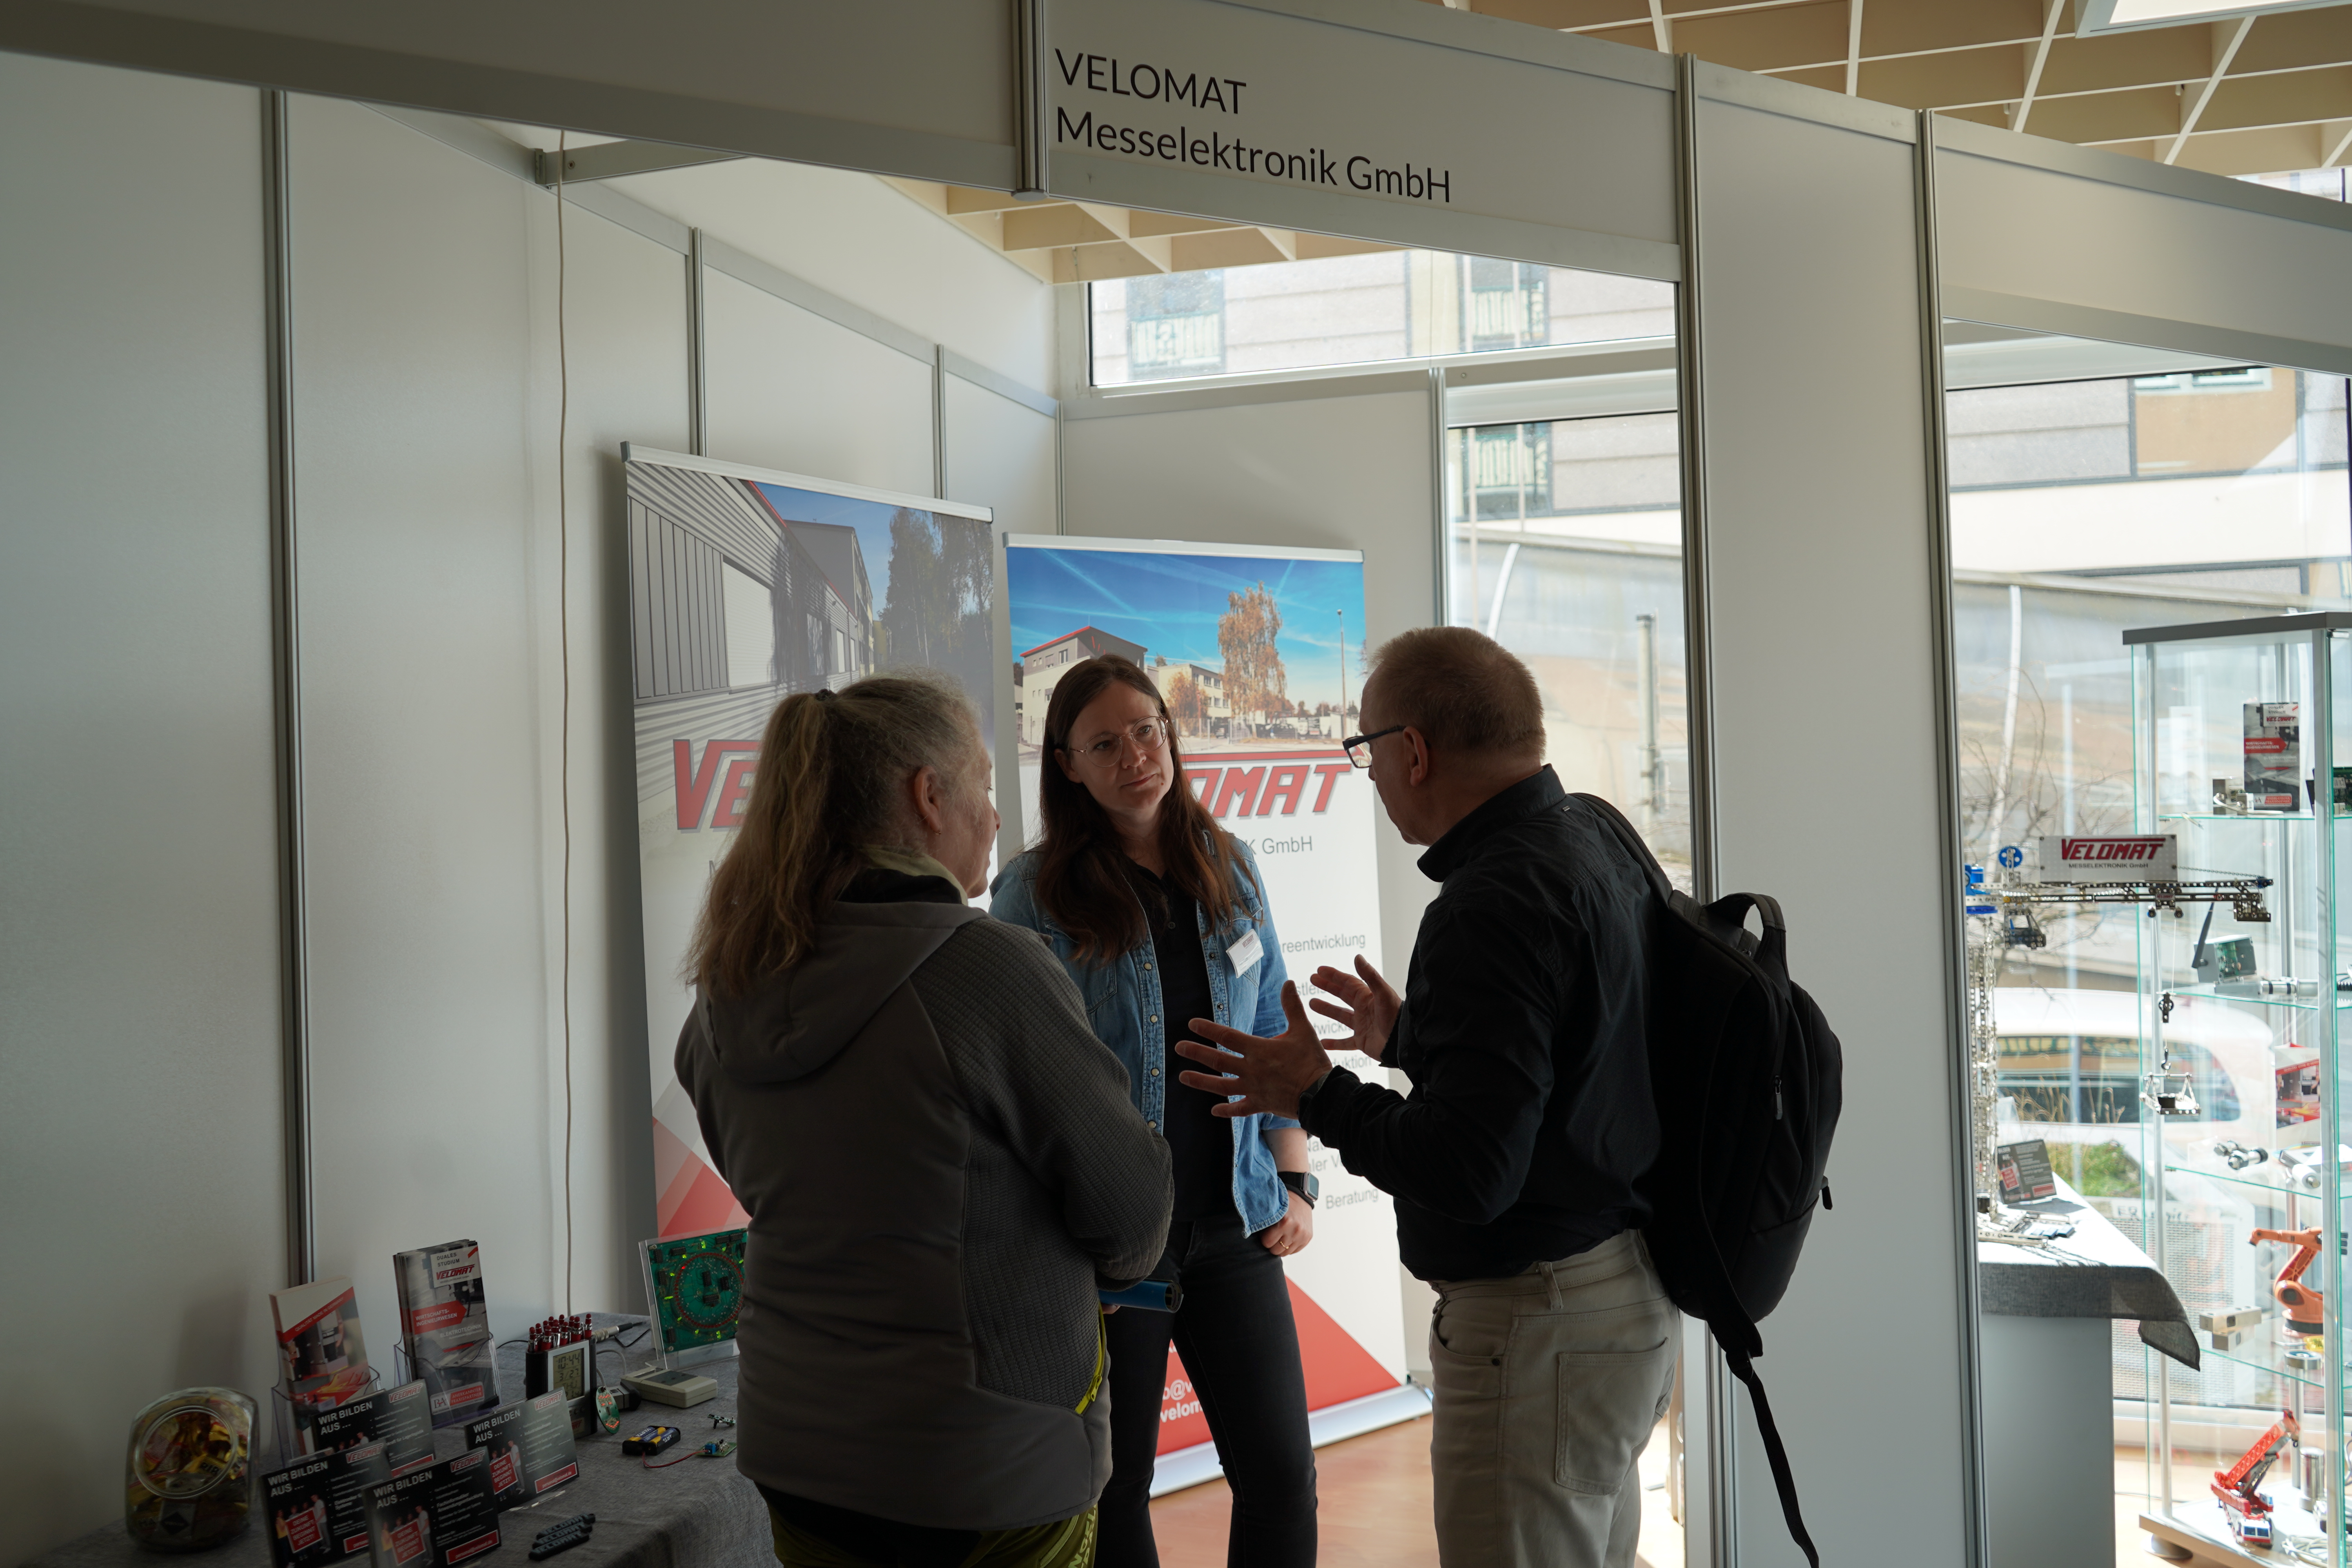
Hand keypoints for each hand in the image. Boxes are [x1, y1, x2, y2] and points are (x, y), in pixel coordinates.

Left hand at [1175, 981, 1339, 1120]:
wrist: (1322, 1094)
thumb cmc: (1312, 1061)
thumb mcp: (1303, 1030)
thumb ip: (1292, 1006)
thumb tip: (1289, 982)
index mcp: (1259, 1049)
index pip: (1227, 1036)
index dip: (1208, 1029)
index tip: (1192, 1024)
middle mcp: (1251, 1069)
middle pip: (1218, 1060)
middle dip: (1196, 1053)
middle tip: (1178, 1048)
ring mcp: (1253, 1089)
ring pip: (1221, 1085)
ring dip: (1201, 1081)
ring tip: (1182, 1077)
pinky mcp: (1260, 1104)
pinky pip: (1239, 1109)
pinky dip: (1226, 1110)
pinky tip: (1214, 1110)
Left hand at [1259, 1189, 1314, 1257]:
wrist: (1300, 1197)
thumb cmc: (1283, 1203)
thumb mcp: (1271, 1210)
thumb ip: (1263, 1223)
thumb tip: (1251, 1235)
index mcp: (1285, 1222)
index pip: (1267, 1243)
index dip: (1265, 1238)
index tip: (1266, 1232)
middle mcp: (1295, 1230)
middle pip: (1276, 1250)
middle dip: (1272, 1244)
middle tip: (1273, 1234)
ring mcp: (1303, 1235)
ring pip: (1285, 1253)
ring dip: (1281, 1246)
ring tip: (1281, 1235)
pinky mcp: (1308, 1238)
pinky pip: (1294, 1251)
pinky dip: (1290, 1246)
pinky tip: (1288, 1236)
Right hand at [1308, 955, 1398, 1058]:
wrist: (1403, 1042)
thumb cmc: (1396, 1017)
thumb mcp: (1383, 994)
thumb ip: (1370, 976)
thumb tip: (1357, 956)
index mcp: (1368, 996)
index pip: (1348, 982)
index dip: (1334, 975)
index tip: (1319, 970)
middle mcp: (1364, 1009)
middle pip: (1342, 995)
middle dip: (1328, 987)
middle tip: (1312, 979)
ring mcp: (1362, 1025)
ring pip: (1340, 1016)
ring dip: (1327, 1010)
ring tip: (1311, 1003)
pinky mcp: (1362, 1042)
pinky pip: (1345, 1042)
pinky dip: (1334, 1043)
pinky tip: (1322, 1042)